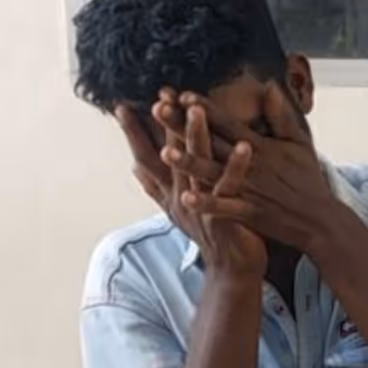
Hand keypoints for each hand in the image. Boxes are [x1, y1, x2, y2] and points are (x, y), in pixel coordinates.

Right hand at [117, 101, 266, 277]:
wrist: (232, 270)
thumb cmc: (213, 234)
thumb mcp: (180, 209)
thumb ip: (158, 187)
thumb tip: (134, 167)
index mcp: (172, 192)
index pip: (148, 156)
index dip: (135, 132)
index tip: (122, 104)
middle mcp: (181, 197)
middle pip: (168, 156)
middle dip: (163, 125)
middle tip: (158, 97)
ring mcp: (201, 207)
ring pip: (196, 166)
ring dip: (195, 137)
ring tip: (197, 110)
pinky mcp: (224, 216)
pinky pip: (230, 187)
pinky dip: (237, 166)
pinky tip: (245, 146)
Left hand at [155, 82, 341, 253]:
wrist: (319, 219)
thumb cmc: (307, 179)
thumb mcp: (299, 142)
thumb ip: (282, 115)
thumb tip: (269, 86)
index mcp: (260, 146)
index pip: (227, 122)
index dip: (204, 107)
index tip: (180, 93)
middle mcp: (251, 164)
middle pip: (212, 141)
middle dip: (183, 126)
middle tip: (158, 109)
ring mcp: (250, 189)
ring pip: (214, 174)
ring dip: (190, 163)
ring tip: (164, 152)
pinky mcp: (251, 212)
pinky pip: (225, 207)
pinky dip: (207, 203)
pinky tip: (186, 198)